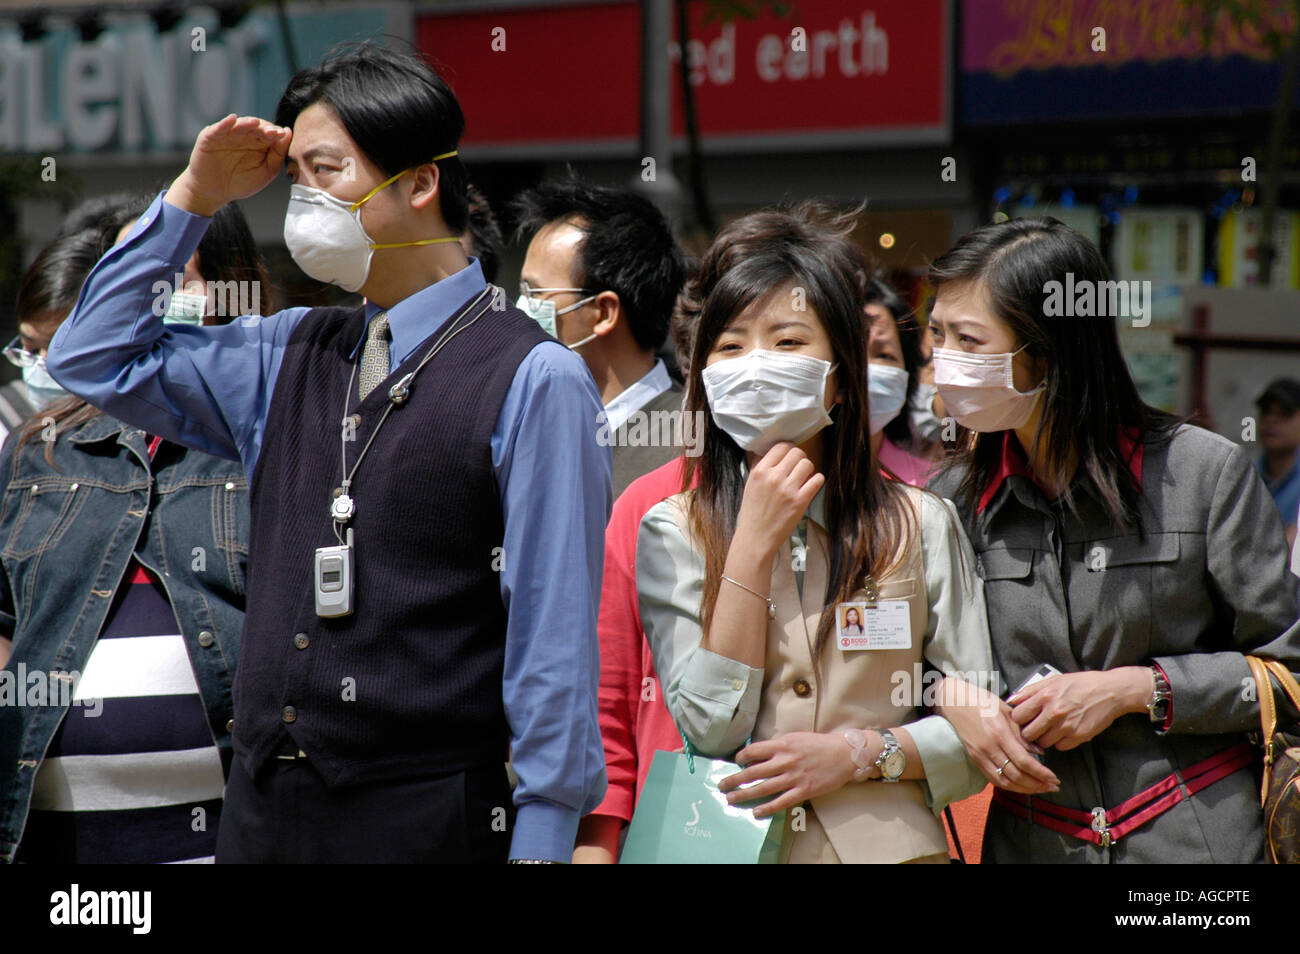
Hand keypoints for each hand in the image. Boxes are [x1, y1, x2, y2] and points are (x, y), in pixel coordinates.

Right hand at [167, 114, 292, 216]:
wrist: (215, 192)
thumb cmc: (241, 182)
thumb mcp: (266, 171)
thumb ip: (278, 154)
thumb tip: (288, 132)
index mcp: (258, 142)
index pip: (269, 133)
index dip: (275, 133)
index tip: (282, 135)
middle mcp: (243, 136)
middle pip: (255, 127)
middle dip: (264, 128)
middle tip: (273, 132)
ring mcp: (227, 135)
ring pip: (238, 125)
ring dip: (247, 123)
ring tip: (256, 123)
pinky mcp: (210, 137)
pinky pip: (218, 128)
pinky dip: (225, 124)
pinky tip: (232, 120)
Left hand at [718, 732, 853, 818]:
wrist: (844, 754)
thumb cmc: (818, 744)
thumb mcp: (795, 737)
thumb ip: (777, 746)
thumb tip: (758, 754)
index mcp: (782, 745)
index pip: (753, 751)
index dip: (741, 758)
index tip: (736, 763)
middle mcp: (785, 761)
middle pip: (753, 772)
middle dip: (734, 779)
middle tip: (721, 785)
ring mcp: (794, 777)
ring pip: (763, 788)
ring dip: (744, 794)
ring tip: (730, 799)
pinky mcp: (804, 790)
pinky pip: (781, 801)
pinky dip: (767, 808)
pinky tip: (756, 812)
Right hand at [733, 442, 823, 558]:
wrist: (756, 537)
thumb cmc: (753, 512)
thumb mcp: (750, 484)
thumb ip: (760, 466)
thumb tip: (771, 451)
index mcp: (760, 471)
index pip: (781, 446)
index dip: (788, 450)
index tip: (790, 456)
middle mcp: (774, 477)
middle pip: (797, 453)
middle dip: (800, 459)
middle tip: (798, 468)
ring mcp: (788, 489)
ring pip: (808, 464)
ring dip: (808, 469)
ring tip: (803, 478)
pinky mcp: (800, 501)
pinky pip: (817, 480)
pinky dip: (816, 481)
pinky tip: (810, 486)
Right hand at [934, 676, 1059, 793]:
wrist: (955, 701)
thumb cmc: (983, 702)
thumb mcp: (1007, 712)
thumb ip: (1022, 733)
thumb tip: (1039, 752)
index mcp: (999, 733)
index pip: (1024, 761)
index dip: (1041, 773)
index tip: (1054, 778)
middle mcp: (989, 748)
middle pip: (1016, 775)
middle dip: (1037, 784)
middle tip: (1053, 786)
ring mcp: (980, 755)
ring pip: (1005, 781)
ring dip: (1025, 789)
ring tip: (1041, 788)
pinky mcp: (975, 759)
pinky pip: (994, 779)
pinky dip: (1010, 786)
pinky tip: (1021, 786)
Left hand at [1008, 668, 1150, 750]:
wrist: (1110, 692)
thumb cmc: (1081, 684)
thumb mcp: (1053, 681)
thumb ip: (1030, 691)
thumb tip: (1011, 700)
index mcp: (1045, 696)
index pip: (1018, 716)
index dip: (1018, 719)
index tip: (1023, 719)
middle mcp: (1054, 712)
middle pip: (1027, 734)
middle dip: (1029, 732)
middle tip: (1035, 728)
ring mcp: (1067, 726)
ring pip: (1043, 743)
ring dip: (1044, 738)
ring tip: (1051, 729)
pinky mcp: (1079, 736)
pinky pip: (1060, 747)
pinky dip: (1060, 742)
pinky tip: (1064, 732)